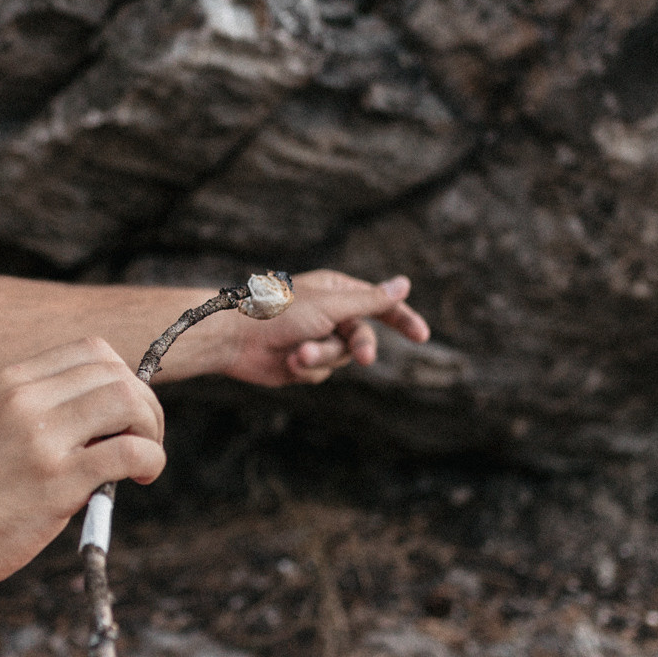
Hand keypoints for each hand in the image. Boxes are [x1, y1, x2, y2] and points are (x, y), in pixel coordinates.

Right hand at [0, 336, 167, 610]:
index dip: (121, 379)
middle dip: (144, 405)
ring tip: (142, 463)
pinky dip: (151, 460)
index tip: (122, 416)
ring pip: (130, 402)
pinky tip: (139, 479)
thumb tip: (103, 420)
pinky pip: (132, 451)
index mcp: (7, 382)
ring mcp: (41, 437)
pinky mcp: (57, 480)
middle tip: (142, 441)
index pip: (92, 351)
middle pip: (117, 373)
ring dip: (151, 430)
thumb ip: (35, 416)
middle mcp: (24, 399)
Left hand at [210, 270, 431, 387]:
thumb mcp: (331, 306)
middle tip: (363, 358)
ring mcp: (316, 339)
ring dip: (321, 357)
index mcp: (337, 291)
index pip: (380, 304)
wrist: (235, 339)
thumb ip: (370, 301)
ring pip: (340, 359)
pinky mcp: (303, 362)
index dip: (402, 319)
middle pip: (363, 338)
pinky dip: (306, 368)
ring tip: (297, 351)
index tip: (422, 336)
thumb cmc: (278, 313)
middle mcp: (329, 314)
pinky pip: (321, 372)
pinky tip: (286, 360)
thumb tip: (404, 283)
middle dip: (359, 347)